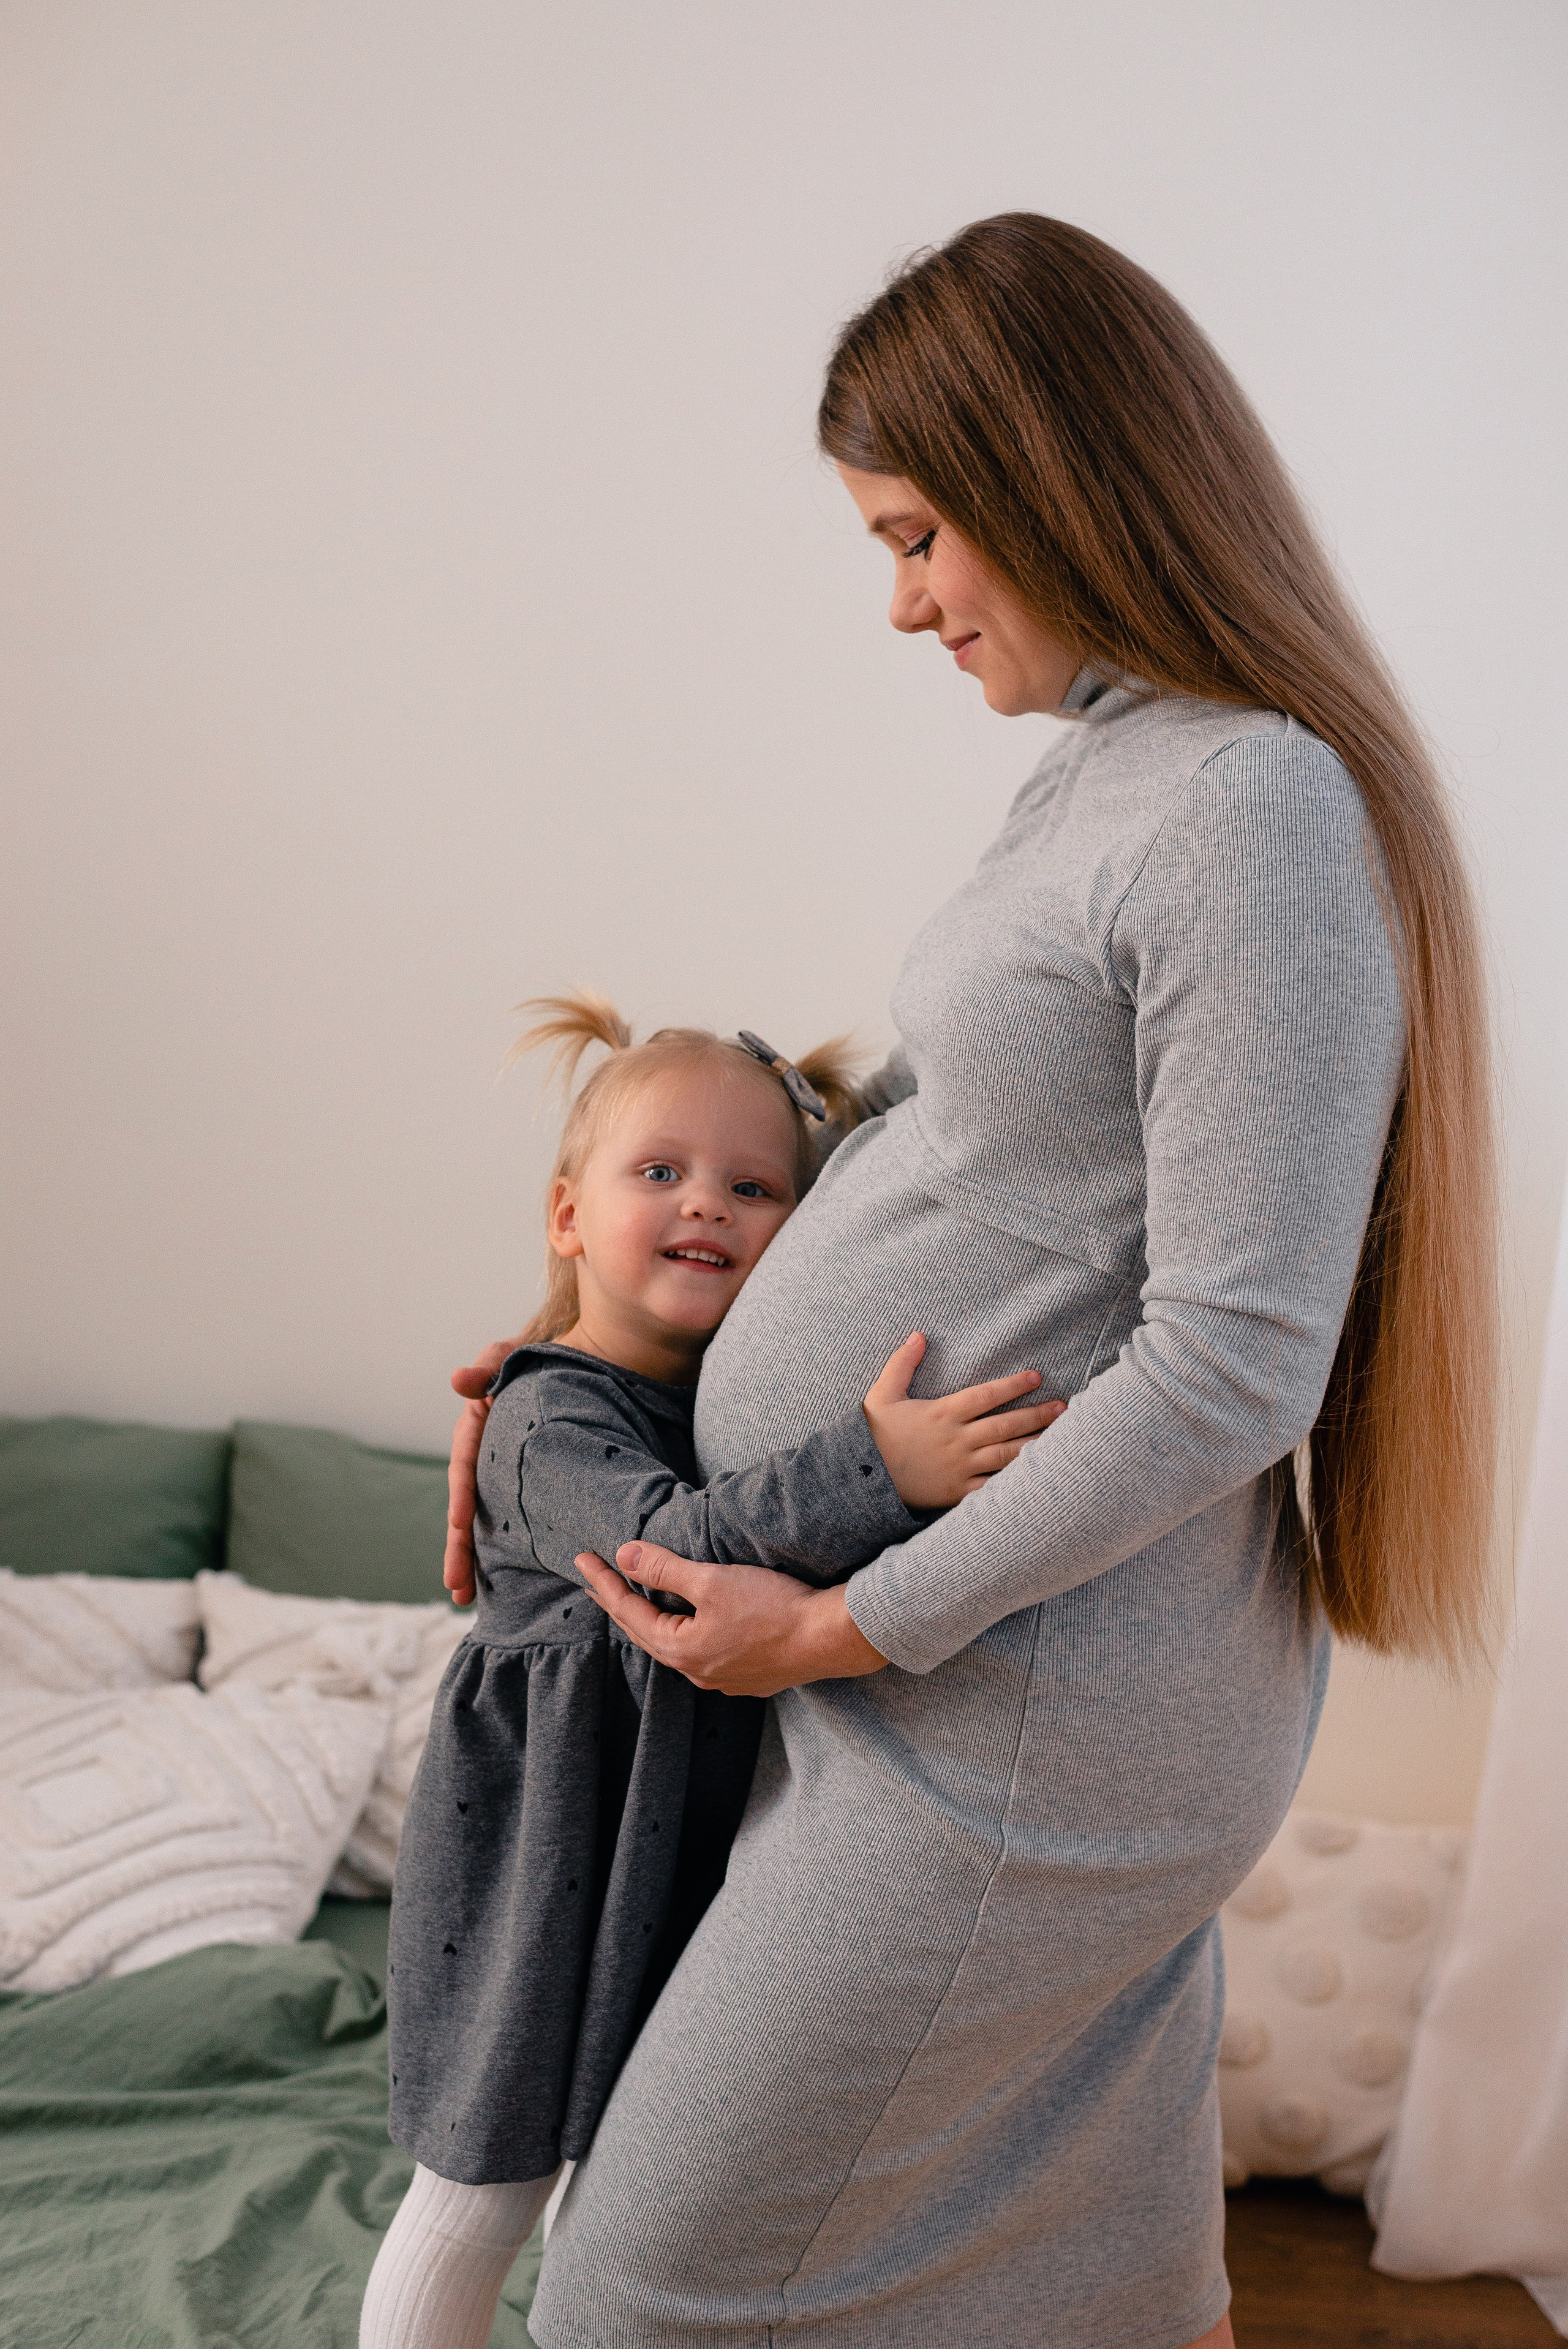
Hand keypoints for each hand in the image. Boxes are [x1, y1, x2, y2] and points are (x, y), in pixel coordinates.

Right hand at [442, 1339, 518, 1606]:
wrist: (572, 1367)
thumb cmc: (534, 1359)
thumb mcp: (510, 1356)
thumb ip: (488, 1365)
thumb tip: (458, 1380)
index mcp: (474, 1432)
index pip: (464, 1467)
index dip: (461, 1496)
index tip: (457, 1524)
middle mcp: (482, 1461)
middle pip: (466, 1509)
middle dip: (459, 1548)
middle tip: (456, 1587)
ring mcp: (500, 1479)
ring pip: (484, 1524)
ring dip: (473, 1561)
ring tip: (465, 1600)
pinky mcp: (523, 1490)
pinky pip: (512, 1523)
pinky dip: (504, 1552)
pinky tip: (505, 1584)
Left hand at [575, 1542, 887, 1696]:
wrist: (829, 1638)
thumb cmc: (773, 1608)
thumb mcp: (712, 1581)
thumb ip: (665, 1570)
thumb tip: (624, 1555)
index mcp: (681, 1649)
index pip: (629, 1612)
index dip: (604, 1583)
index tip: (583, 1559)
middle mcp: (697, 1671)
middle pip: (646, 1633)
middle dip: (619, 1603)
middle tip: (595, 1581)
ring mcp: (724, 1679)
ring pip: (674, 1647)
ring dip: (651, 1621)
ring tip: (634, 1603)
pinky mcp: (749, 1676)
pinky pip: (702, 1654)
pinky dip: (684, 1633)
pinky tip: (689, 1628)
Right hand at [863, 1332, 1063, 1509]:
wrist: (862, 1480)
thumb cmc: (873, 1434)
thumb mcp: (882, 1394)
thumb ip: (902, 1363)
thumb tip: (919, 1335)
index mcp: (942, 1414)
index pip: (986, 1395)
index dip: (1013, 1385)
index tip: (1036, 1377)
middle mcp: (957, 1440)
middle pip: (1005, 1425)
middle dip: (1037, 1415)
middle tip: (1063, 1408)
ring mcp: (960, 1467)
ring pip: (1006, 1455)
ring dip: (1035, 1444)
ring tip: (1060, 1438)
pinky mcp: (958, 1492)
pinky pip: (993, 1487)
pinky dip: (1016, 1481)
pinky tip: (1037, 1474)